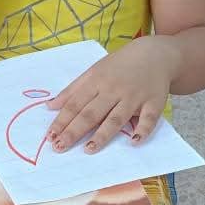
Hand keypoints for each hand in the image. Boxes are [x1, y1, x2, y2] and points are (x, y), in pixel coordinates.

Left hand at [45, 38, 176, 153]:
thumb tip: (50, 106)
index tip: (50, 136)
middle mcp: (113, 90)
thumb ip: (72, 90)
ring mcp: (134, 97)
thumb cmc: (118, 66)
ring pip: (116, 118)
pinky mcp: (154, 102)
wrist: (154, 55)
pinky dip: (142, 130)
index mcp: (96, 82)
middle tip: (59, 147)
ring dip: (102, 135)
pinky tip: (134, 142)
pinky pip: (148, 118)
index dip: (61, 121)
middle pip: (91, 114)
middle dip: (74, 131)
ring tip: (89, 149)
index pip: (74, 105)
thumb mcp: (93, 72)